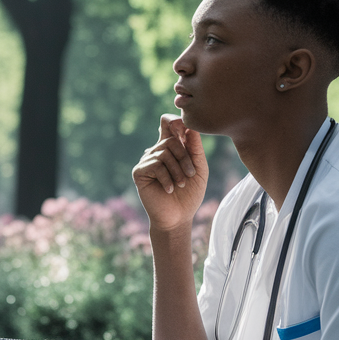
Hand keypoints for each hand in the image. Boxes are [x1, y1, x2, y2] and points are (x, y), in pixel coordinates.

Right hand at [132, 115, 208, 232]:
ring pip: (164, 152)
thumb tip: (190, 125)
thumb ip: (195, 147)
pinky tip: (169, 190)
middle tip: (191, 174)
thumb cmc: (190, 194)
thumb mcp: (199, 168)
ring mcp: (147, 160)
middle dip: (185, 157)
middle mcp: (157, 151)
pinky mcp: (139, 172)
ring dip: (177, 170)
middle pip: (171, 139)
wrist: (178, 217)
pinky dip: (166, 178)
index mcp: (171, 148)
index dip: (177, 121)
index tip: (187, 134)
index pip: (169, 123)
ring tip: (181, 184)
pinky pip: (155, 165)